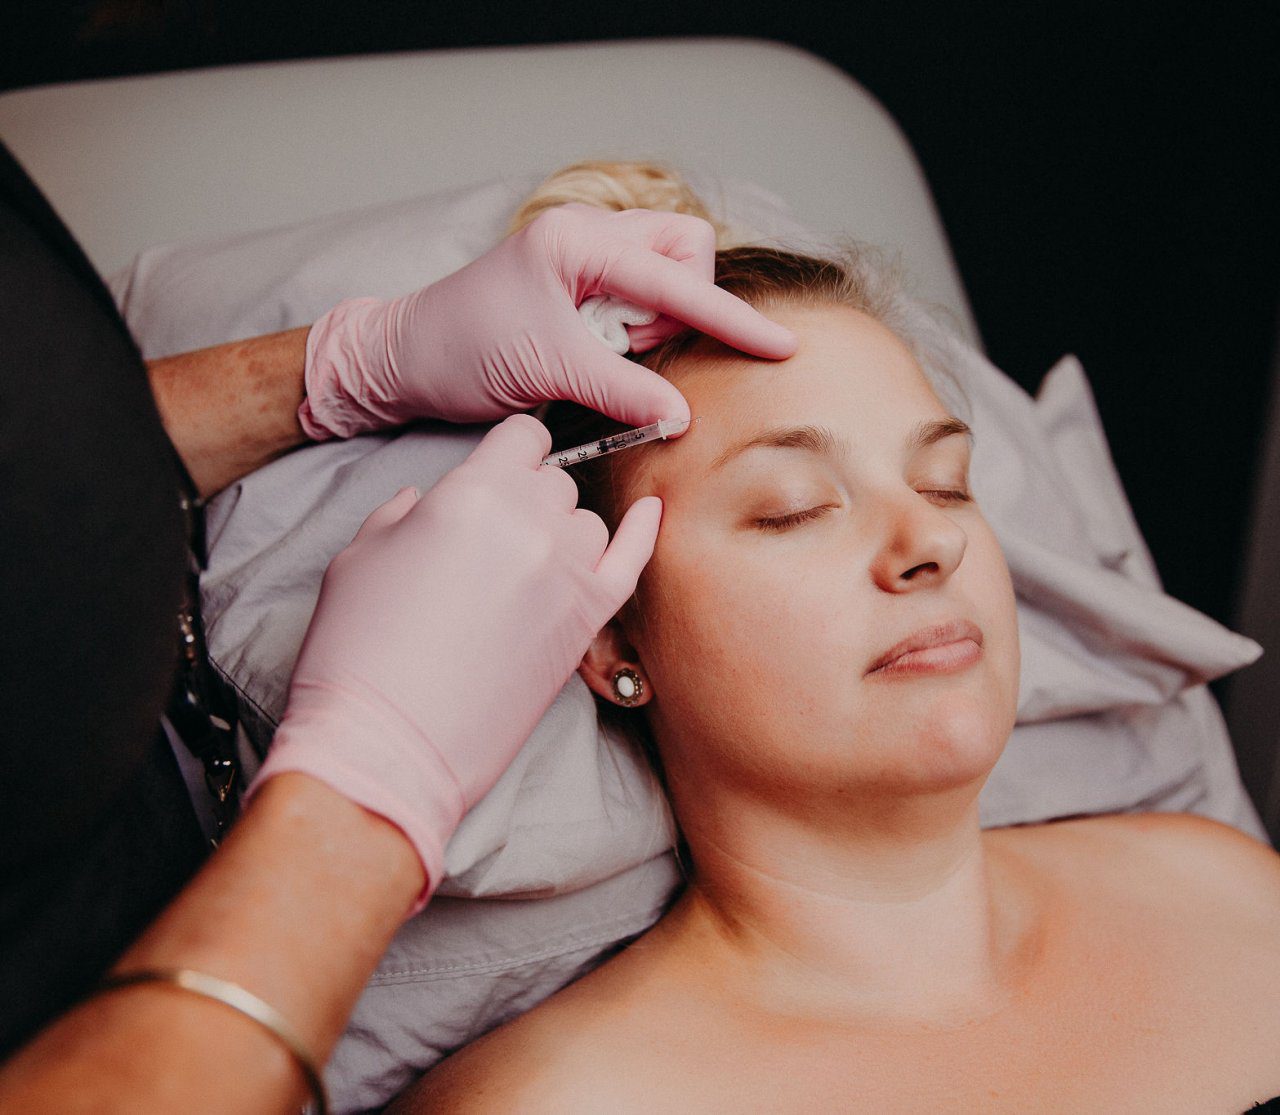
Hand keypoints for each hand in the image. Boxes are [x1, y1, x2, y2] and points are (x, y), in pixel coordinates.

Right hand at [246, 415, 661, 910]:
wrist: (386, 744)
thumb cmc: (359, 651)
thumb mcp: (360, 555)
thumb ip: (403, 513)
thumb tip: (422, 501)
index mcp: (471, 493)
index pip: (524, 436)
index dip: (511, 451)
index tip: (503, 469)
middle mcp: (530, 523)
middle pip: (556, 483)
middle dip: (529, 499)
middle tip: (493, 539)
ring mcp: (566, 574)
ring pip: (588, 523)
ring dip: (562, 534)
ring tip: (522, 569)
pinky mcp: (587, 623)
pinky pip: (633, 561)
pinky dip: (643, 533)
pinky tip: (650, 512)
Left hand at [298, 204, 796, 438]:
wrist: (405, 358)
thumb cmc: (461, 349)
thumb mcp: (548, 370)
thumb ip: (623, 390)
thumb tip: (680, 414)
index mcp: (577, 239)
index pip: (677, 278)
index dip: (730, 318)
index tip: (778, 346)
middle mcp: (586, 234)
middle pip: (683, 253)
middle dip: (678, 303)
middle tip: (626, 346)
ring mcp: (583, 255)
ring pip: (663, 276)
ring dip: (649, 321)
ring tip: (597, 351)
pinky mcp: (578, 283)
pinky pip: (636, 299)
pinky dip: (631, 330)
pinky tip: (591, 350)